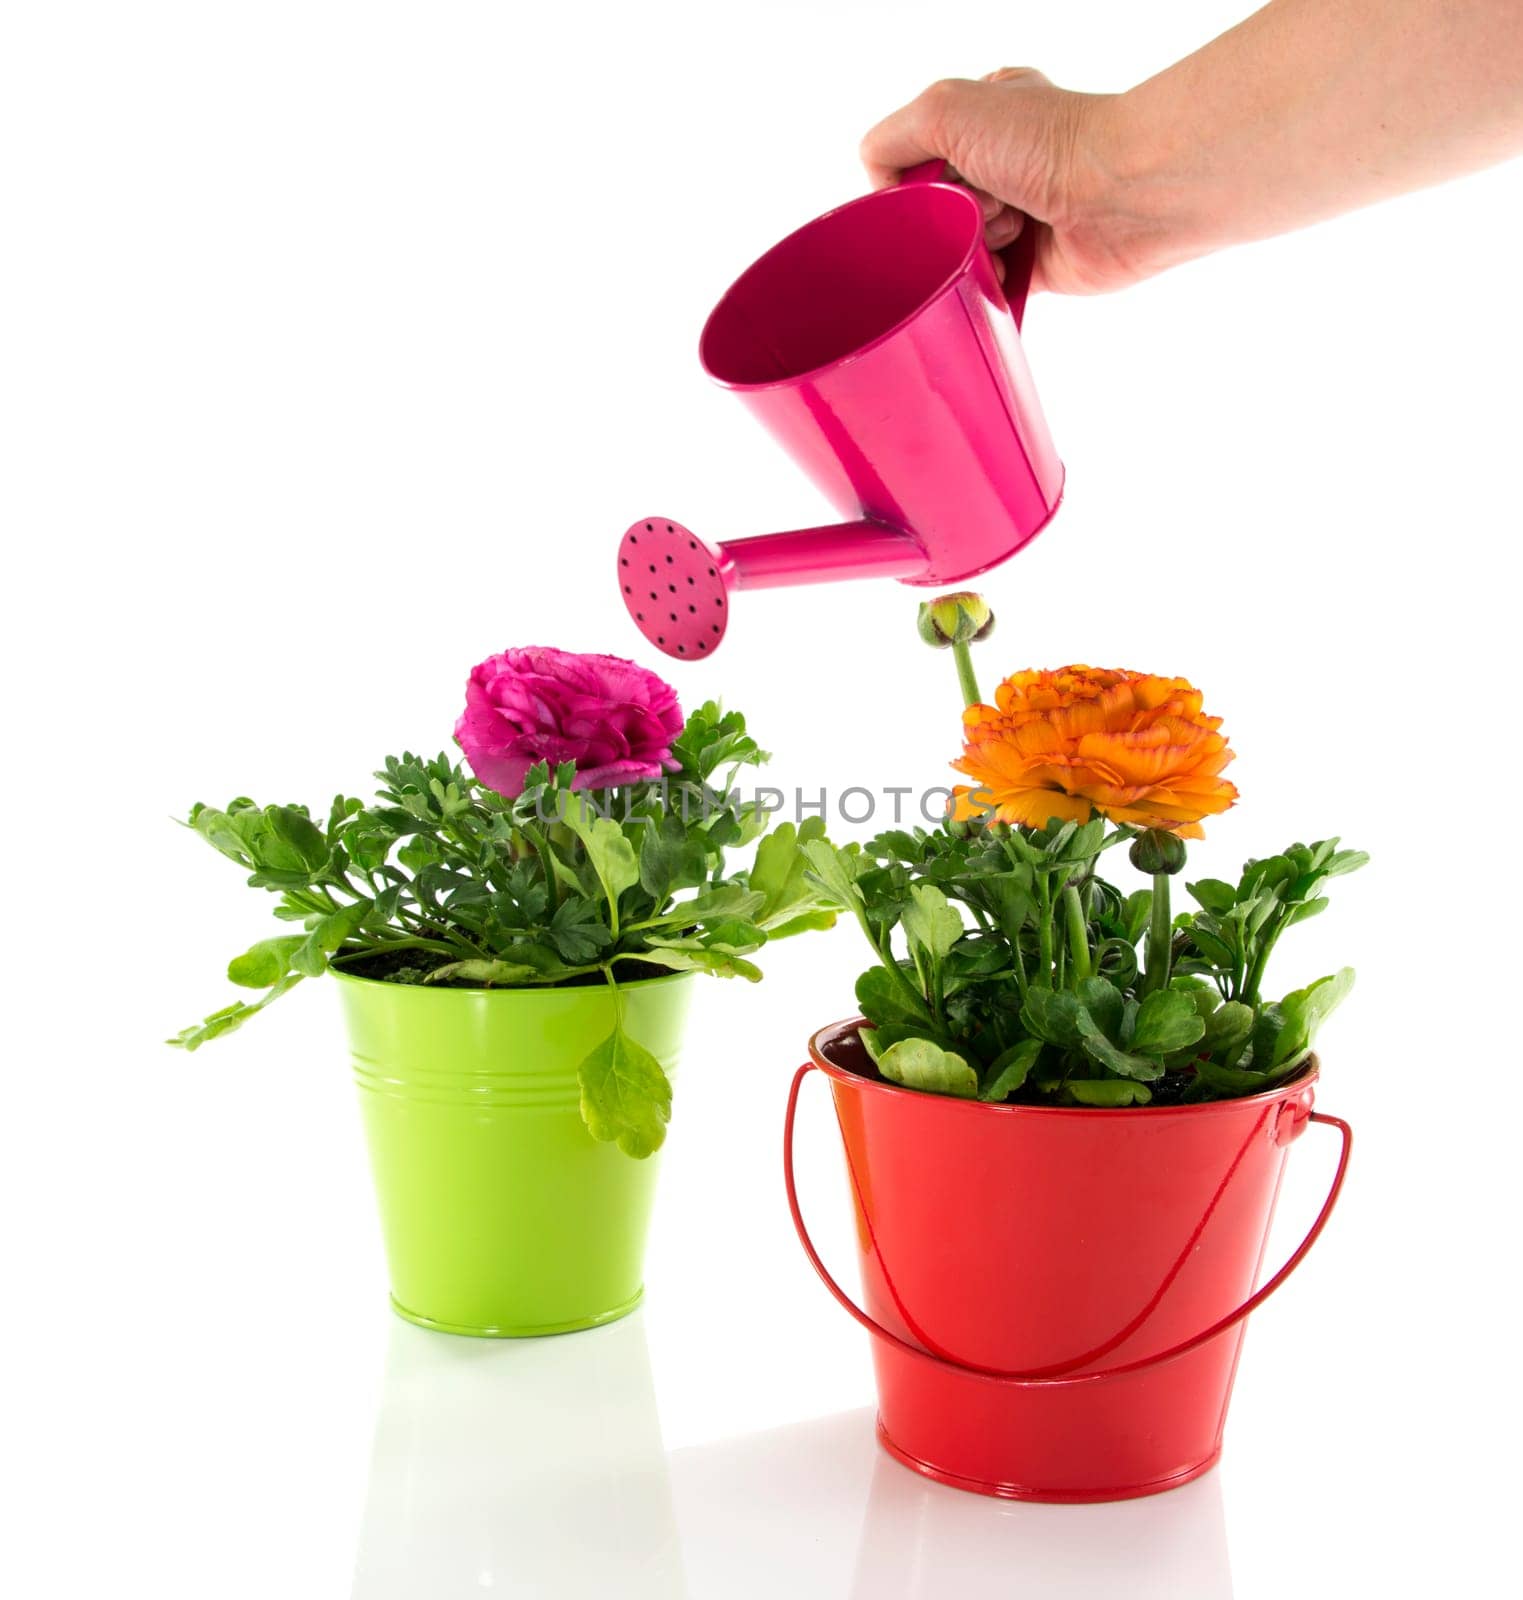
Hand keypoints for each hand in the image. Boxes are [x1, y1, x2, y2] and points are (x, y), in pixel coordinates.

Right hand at [861, 69, 1164, 295]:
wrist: (1121, 192)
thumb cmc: (1048, 141)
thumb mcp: (946, 110)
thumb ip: (890, 141)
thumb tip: (882, 193)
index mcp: (980, 116)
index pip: (912, 157)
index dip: (912, 179)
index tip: (934, 183)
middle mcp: (1000, 162)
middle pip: (931, 209)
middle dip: (943, 216)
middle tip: (978, 205)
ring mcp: (1017, 215)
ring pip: (955, 251)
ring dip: (968, 249)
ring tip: (1006, 230)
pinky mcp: (1033, 265)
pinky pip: (985, 287)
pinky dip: (984, 285)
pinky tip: (1004, 269)